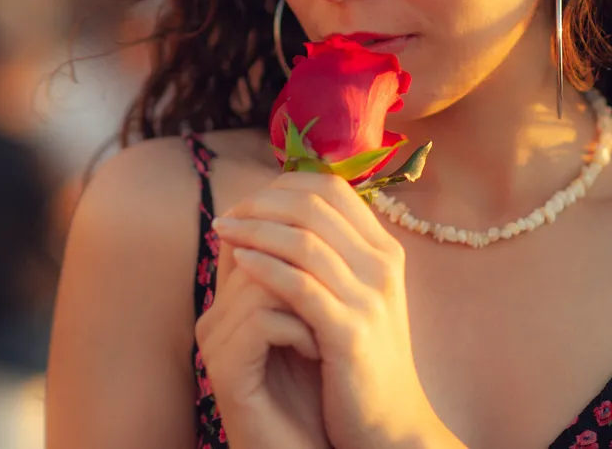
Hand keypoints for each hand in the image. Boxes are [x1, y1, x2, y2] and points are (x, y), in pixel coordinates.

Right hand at [195, 235, 329, 448]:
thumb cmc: (318, 392)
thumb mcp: (316, 325)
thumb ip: (311, 279)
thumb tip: (339, 224)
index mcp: (233, 298)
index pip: (253, 231)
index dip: (295, 233)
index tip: (337, 259)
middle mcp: (216, 314)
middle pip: (257, 249)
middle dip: (305, 266)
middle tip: (337, 293)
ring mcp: (216, 342)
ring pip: (260, 281)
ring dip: (307, 299)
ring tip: (328, 327)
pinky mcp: (224, 370)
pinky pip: (263, 321)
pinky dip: (300, 331)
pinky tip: (317, 351)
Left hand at [211, 171, 455, 448]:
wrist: (389, 425)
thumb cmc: (358, 359)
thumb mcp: (351, 297)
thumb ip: (324, 256)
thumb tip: (269, 213)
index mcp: (383, 250)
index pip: (331, 188)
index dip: (282, 186)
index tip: (246, 203)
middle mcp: (381, 266)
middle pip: (314, 206)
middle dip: (261, 203)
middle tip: (226, 216)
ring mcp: (369, 298)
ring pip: (304, 240)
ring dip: (254, 229)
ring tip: (222, 232)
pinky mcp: (350, 332)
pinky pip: (299, 286)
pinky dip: (264, 267)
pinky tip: (238, 263)